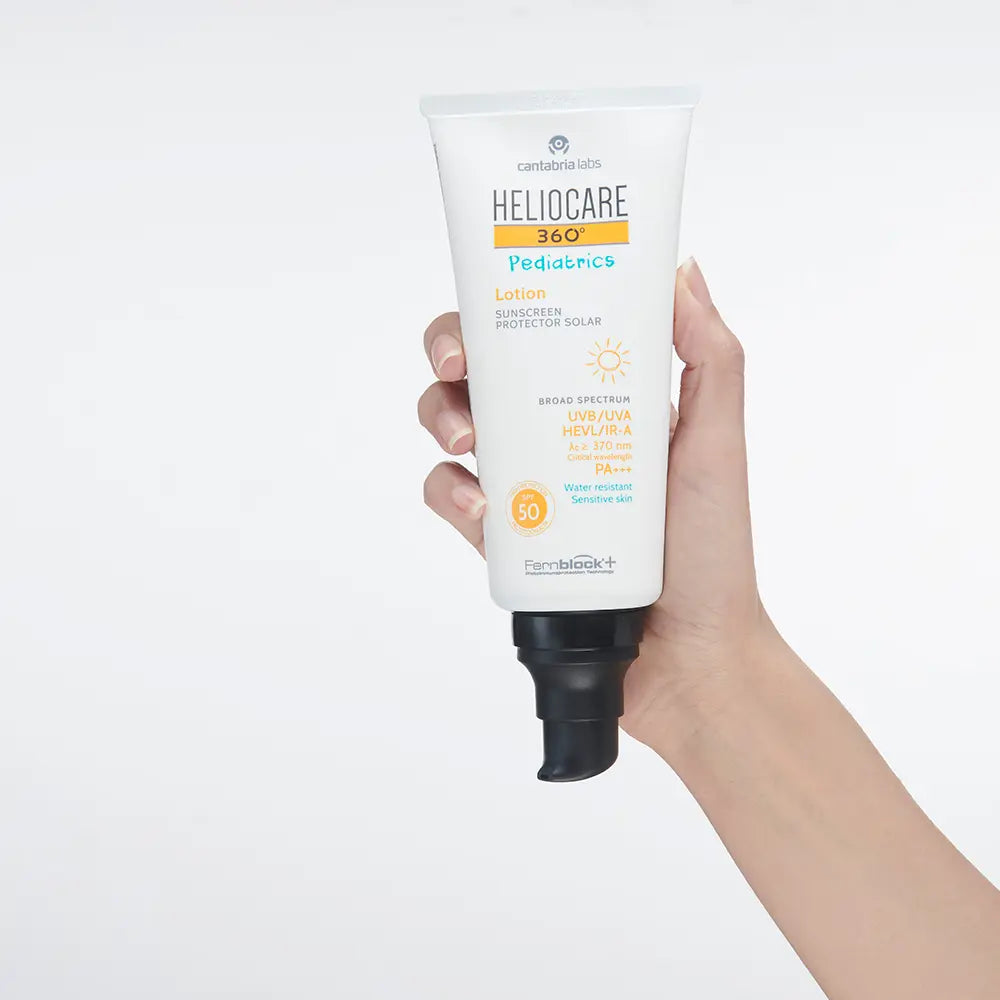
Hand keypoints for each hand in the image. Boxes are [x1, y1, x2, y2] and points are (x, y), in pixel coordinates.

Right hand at [418, 259, 777, 757]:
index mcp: (600, 397)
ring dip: (441, 422)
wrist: (688, 656)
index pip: (537, 332)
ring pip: (449, 429)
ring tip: (472, 448)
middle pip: (476, 373)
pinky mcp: (502, 538)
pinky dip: (449, 495)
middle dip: (451, 361)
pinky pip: (449, 499)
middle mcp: (554, 433)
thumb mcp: (718, 444)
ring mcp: (524, 485)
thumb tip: (681, 269)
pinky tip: (481, 510)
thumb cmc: (711, 551)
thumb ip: (711, 357)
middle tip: (461, 375)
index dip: (498, 313)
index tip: (487, 313)